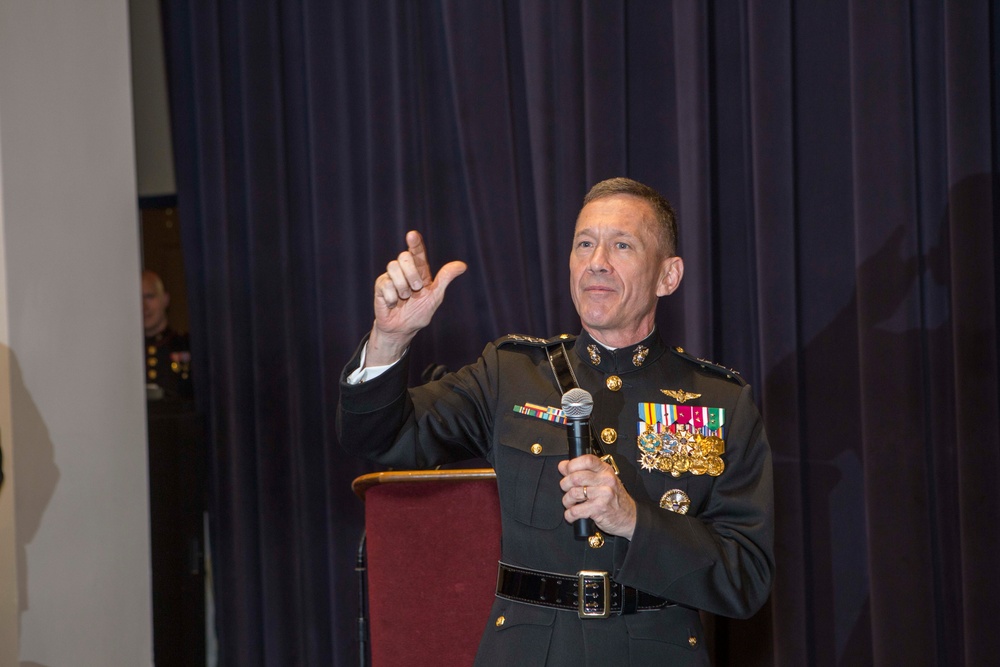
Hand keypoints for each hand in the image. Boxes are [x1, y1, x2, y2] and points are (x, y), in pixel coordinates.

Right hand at [367, 230, 466, 365]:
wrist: (402, 329)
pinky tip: (393, 303)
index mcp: (419, 271)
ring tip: (404, 298)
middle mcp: (404, 271)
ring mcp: (391, 277)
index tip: (412, 235)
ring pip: (393, 267)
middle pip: (404, 256)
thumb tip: (462, 265)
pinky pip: (386, 284)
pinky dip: (392, 297)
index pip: (416, 252)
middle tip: (416, 289)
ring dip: (402, 286)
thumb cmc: (419, 313)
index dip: (415, 242)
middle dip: (411, 273)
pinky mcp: (380, 286)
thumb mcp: (435, 296)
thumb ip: (445, 279)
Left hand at [558, 454, 636, 539]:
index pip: (587, 460)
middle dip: (565, 485)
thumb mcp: (602, 481)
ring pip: (573, 493)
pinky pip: (576, 511)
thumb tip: (563, 465)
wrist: (630, 517)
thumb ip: (583, 472)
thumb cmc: (614, 499)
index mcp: (605, 470)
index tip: (566, 471)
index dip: (572, 464)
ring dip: (567, 501)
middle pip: (575, 477)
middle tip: (566, 490)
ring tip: (571, 504)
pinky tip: (571, 515)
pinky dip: (569, 515)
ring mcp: (604, 494)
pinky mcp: (600, 509)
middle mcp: (606, 480)